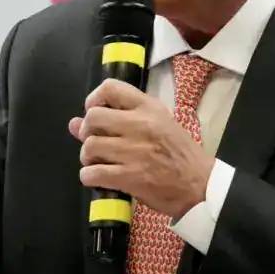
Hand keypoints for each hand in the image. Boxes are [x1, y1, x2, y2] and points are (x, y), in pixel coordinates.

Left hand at [70, 78, 212, 217]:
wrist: (200, 185)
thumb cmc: (180, 153)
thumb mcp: (158, 125)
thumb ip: (119, 119)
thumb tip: (75, 123)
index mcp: (149, 109)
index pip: (110, 88)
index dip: (94, 99)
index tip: (94, 112)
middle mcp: (140, 125)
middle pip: (93, 117)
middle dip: (87, 131)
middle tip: (96, 142)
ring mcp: (133, 152)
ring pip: (90, 146)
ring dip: (87, 157)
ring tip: (98, 162)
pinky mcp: (129, 177)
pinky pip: (93, 173)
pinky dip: (89, 177)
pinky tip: (98, 177)